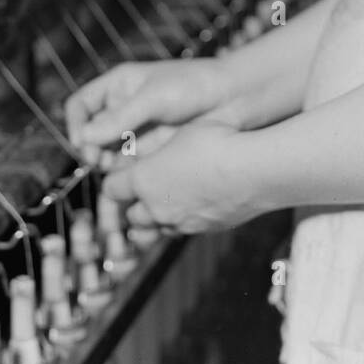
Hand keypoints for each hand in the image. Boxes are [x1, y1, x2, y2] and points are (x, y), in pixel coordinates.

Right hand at [65, 57, 227, 163]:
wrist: (232, 100)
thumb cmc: (194, 87)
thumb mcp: (154, 98)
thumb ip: (120, 118)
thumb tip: (83, 138)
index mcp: (119, 85)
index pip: (81, 105)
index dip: (75, 123)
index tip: (81, 142)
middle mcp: (123, 109)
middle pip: (90, 134)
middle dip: (90, 149)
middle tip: (98, 160)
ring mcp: (136, 131)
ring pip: (107, 154)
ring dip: (105, 164)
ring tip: (114, 169)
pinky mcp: (151, 152)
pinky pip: (128, 167)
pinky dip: (124, 174)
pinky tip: (131, 178)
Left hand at [102, 119, 258, 237]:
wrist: (252, 170)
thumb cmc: (215, 142)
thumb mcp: (181, 132)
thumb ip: (161, 147)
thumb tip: (155, 151)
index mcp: (144, 180)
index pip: (111, 188)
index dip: (116, 179)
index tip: (122, 171)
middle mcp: (155, 208)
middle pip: (131, 215)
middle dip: (134, 203)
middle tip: (145, 187)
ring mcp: (180, 223)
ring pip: (154, 230)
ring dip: (155, 218)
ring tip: (167, 201)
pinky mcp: (202, 231)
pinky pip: (182, 231)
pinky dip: (181, 222)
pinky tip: (195, 204)